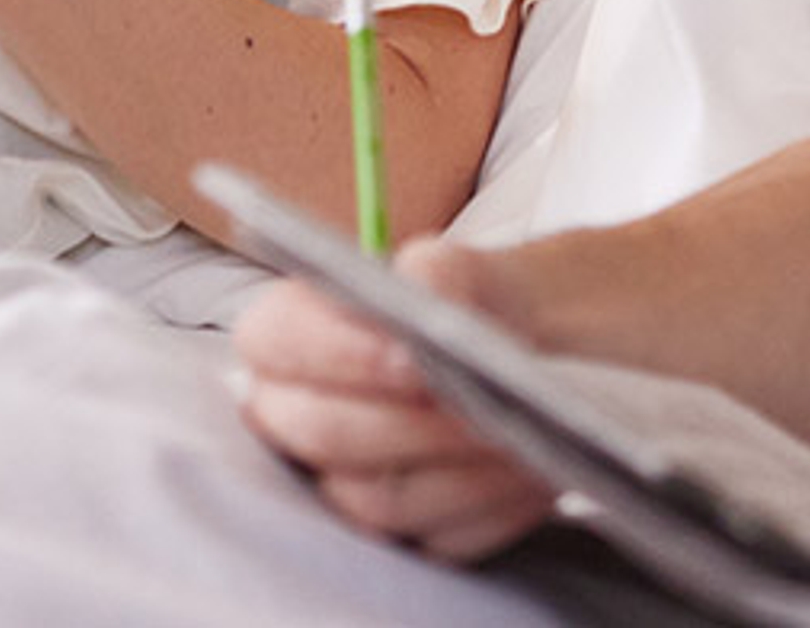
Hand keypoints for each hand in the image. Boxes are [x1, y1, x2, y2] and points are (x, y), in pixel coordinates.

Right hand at [233, 243, 556, 561]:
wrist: (535, 351)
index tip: (413, 356)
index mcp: (290, 330)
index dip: (339, 354)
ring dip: (460, 470)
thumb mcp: (470, 269)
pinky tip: (531, 471)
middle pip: (324, 433)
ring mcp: (347, 482)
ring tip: (520, 435)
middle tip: (480, 407)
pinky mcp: (406, 533)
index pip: (273, 342)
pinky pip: (437, 540)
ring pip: (380, 499)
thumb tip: (423, 309)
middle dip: (410, 423)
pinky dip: (492, 506)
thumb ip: (439, 276)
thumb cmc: (483, 303)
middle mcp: (300, 412)